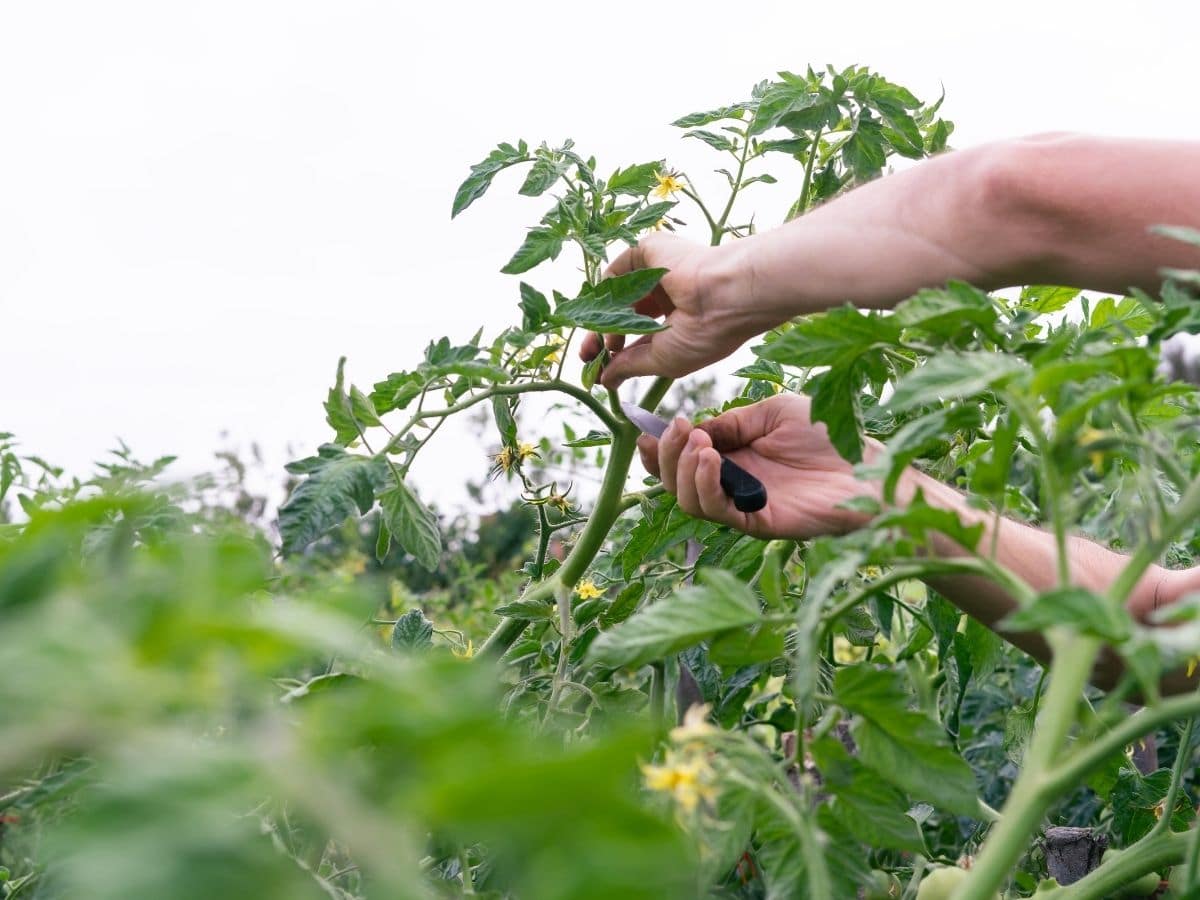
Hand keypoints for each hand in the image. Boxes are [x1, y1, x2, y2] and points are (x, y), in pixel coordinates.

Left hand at [579, 234, 770, 388]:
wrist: (725, 295)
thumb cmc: (705, 333)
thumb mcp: (663, 361)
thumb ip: (630, 367)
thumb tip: (606, 381)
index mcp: (679, 319)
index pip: (638, 336)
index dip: (617, 353)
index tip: (598, 370)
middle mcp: (668, 294)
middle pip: (623, 315)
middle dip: (602, 337)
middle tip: (588, 355)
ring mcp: (658, 272)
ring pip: (617, 296)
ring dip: (603, 321)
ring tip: (605, 341)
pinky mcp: (650, 251)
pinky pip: (617, 272)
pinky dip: (606, 293)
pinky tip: (608, 314)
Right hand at [637, 393, 878, 538]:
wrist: (871, 469)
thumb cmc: (830, 435)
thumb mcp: (773, 413)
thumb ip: (731, 421)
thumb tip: (693, 430)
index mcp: (734, 456)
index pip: (683, 457)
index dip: (660, 447)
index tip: (649, 428)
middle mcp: (733, 483)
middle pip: (675, 480)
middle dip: (665, 454)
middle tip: (679, 429)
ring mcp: (743, 505)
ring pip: (687, 499)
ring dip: (682, 469)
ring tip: (699, 443)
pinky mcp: (756, 522)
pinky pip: (716, 512)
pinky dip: (704, 485)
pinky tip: (712, 460)